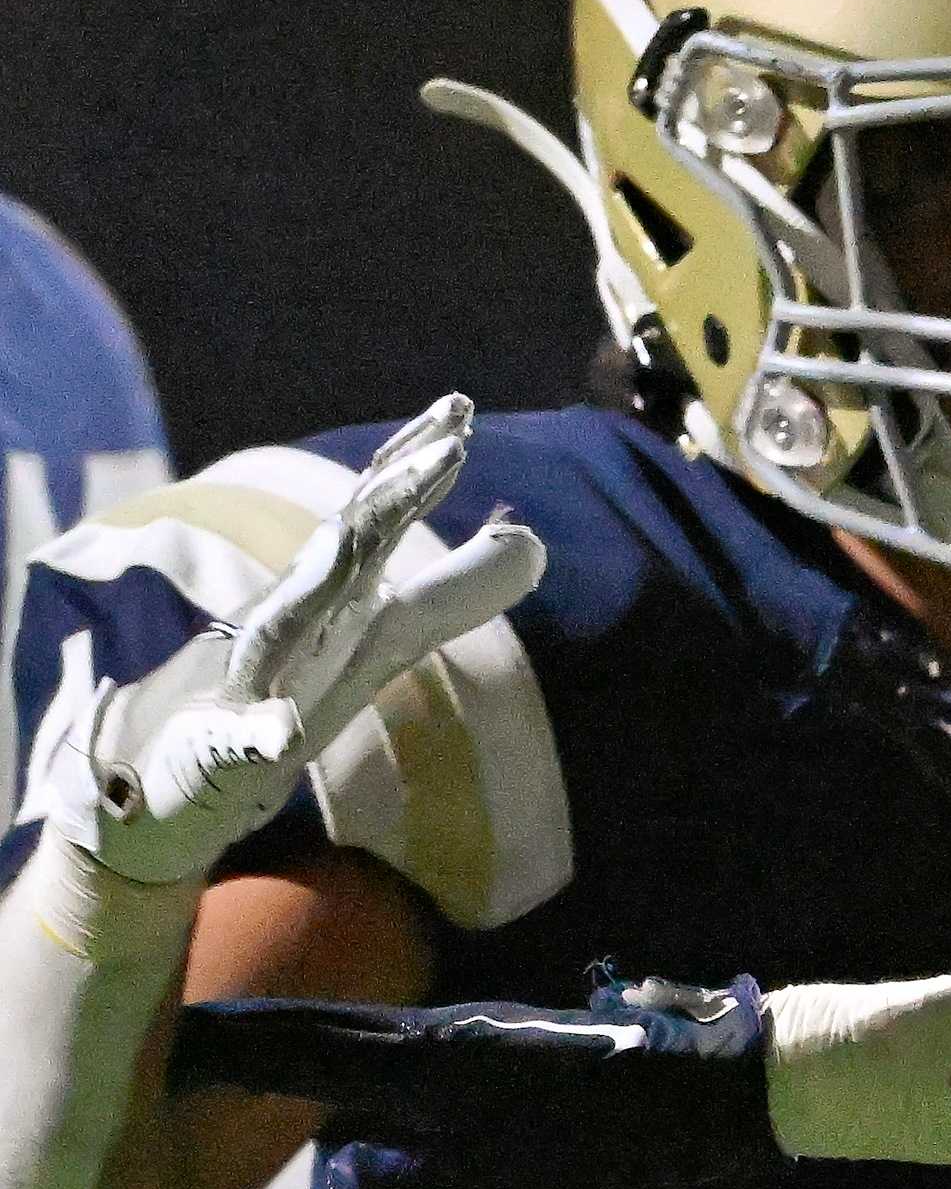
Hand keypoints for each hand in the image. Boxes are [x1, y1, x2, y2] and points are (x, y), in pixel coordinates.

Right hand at [77, 396, 542, 888]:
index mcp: (338, 607)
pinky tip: (277, 729)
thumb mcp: (378, 642)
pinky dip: (259, 732)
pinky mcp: (223, 747)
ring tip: (351, 537)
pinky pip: (244, 739)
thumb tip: (532, 544)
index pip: (377, 524)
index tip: (460, 413)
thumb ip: (448, 596)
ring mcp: (254, 682)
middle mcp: (296, 628)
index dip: (416, 472)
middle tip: (447, 440)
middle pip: (346, 553)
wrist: (180, 775)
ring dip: (320, 582)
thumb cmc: (287, 691)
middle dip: (391, 498)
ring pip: (288, 624)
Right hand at [172, 973, 784, 1188]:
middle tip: (185, 1050)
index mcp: (425, 1062)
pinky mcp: (516, 1050)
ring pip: (368, 1041)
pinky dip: (366, 1065)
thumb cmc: (618, 1142)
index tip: (166, 1052)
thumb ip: (414, 1183)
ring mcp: (480, 1036)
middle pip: (323, 1035)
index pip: (299, 1052)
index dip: (229, 1054)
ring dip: (307, 1050)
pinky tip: (362, 1087)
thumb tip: (346, 1168)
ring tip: (250, 1062)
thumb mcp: (509, 1184)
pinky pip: (414, 1056)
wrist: (721, 1090)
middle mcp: (441, 1035)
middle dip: (252, 1043)